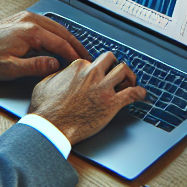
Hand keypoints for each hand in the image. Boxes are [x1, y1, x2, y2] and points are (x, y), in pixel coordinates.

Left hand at [0, 11, 91, 81]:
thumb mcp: (9, 68)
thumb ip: (35, 66)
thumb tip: (55, 63)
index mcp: (31, 32)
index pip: (60, 44)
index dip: (74, 54)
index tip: (83, 63)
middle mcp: (31, 21)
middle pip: (62, 32)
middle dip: (76, 45)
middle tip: (87, 56)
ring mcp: (28, 18)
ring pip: (56, 27)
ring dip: (68, 38)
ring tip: (77, 51)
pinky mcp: (23, 19)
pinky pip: (48, 25)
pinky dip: (58, 33)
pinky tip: (60, 41)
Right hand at [28, 51, 147, 144]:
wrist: (51, 127)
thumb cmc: (45, 109)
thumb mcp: (45, 83)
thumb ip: (56, 74)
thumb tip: (59, 72)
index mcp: (78, 67)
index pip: (93, 60)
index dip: (96, 69)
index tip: (98, 76)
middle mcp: (92, 73)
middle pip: (111, 59)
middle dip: (115, 65)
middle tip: (117, 74)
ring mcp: (103, 87)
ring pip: (124, 70)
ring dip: (129, 76)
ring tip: (130, 81)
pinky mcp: (111, 103)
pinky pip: (132, 93)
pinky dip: (140, 93)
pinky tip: (141, 95)